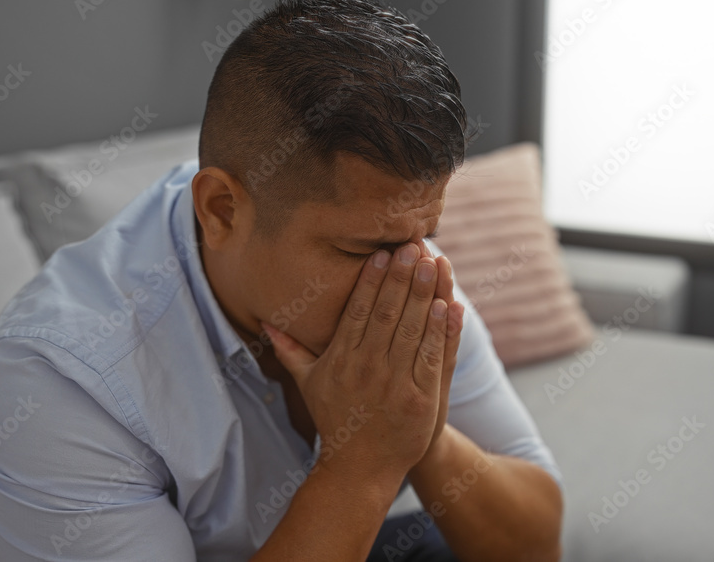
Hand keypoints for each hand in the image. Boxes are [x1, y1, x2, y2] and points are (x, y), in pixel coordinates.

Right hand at [262, 242, 462, 481]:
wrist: (360, 467)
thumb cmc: (335, 420)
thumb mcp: (309, 385)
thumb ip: (290, 351)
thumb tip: (264, 323)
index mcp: (341, 359)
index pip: (359, 310)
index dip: (372, 280)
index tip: (382, 254)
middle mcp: (366, 368)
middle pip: (387, 313)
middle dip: (401, 276)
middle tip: (412, 246)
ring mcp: (394, 383)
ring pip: (412, 329)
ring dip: (424, 294)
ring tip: (433, 263)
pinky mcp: (420, 399)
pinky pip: (432, 357)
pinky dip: (441, 330)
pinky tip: (449, 305)